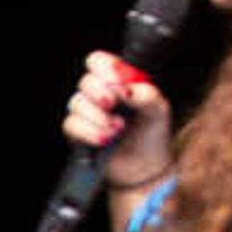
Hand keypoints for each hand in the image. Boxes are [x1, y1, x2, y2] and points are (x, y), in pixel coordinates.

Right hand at [61, 48, 174, 194]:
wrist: (144, 170)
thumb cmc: (152, 138)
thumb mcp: (159, 111)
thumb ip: (147, 94)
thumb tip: (126, 88)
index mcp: (120, 82)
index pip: (99, 61)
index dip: (105, 68)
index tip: (119, 83)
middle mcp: (101, 95)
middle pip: (85, 81)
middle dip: (100, 94)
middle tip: (115, 105)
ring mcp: (88, 114)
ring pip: (76, 103)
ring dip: (98, 118)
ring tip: (117, 129)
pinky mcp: (78, 133)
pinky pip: (71, 125)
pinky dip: (89, 132)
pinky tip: (105, 139)